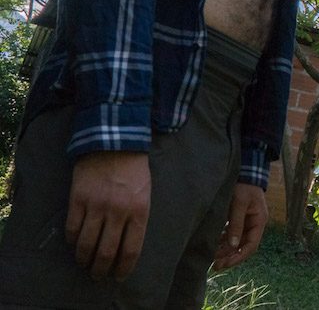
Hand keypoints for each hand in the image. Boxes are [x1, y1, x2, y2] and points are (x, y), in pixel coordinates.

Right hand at [67, 151, 150, 280]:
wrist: (115, 142)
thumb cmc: (134, 171)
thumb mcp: (146, 194)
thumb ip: (137, 219)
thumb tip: (126, 246)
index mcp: (139, 211)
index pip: (130, 250)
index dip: (123, 268)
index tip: (118, 276)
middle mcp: (118, 211)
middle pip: (106, 252)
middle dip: (100, 269)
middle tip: (98, 275)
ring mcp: (96, 205)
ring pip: (86, 244)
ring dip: (84, 259)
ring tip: (85, 263)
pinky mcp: (78, 199)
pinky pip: (72, 228)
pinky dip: (73, 240)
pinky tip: (75, 243)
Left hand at [212, 183, 268, 270]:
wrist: (243, 171)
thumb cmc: (243, 186)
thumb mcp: (239, 204)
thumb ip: (236, 224)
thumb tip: (232, 245)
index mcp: (259, 221)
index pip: (251, 245)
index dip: (239, 256)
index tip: (225, 264)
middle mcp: (254, 224)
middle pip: (243, 246)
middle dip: (230, 256)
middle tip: (216, 266)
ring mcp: (246, 222)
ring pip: (236, 242)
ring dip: (226, 250)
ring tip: (212, 259)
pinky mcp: (238, 219)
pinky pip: (231, 234)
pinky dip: (224, 241)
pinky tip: (214, 246)